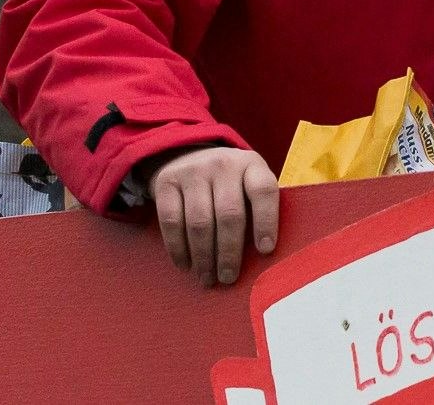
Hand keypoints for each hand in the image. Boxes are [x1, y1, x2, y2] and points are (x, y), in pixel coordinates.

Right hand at [142, 146, 279, 286]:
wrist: (189, 155)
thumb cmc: (230, 182)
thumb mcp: (249, 182)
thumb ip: (257, 208)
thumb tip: (262, 255)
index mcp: (252, 164)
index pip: (264, 191)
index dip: (266, 221)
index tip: (266, 251)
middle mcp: (224, 164)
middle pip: (229, 214)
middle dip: (229, 252)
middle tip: (228, 277)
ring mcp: (193, 171)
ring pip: (199, 222)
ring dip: (204, 256)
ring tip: (208, 278)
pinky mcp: (166, 182)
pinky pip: (171, 221)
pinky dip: (178, 248)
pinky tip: (186, 265)